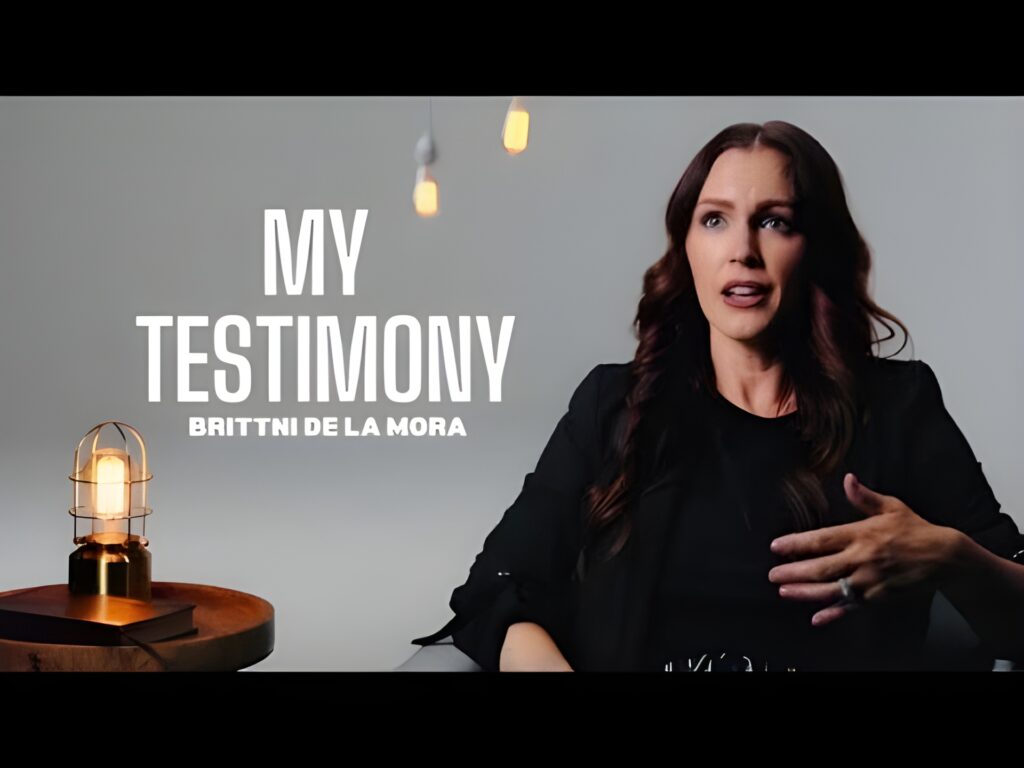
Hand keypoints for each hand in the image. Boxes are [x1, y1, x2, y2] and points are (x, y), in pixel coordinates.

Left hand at [767, 472, 961, 626]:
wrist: (945, 559)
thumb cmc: (916, 530)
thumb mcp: (892, 507)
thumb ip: (865, 497)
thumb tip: (848, 479)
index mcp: (861, 535)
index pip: (821, 540)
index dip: (796, 544)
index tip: (776, 547)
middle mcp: (862, 559)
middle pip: (820, 567)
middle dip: (793, 571)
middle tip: (772, 574)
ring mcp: (869, 581)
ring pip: (831, 589)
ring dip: (805, 592)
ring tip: (783, 591)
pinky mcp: (878, 598)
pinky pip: (851, 607)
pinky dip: (833, 614)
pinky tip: (816, 618)